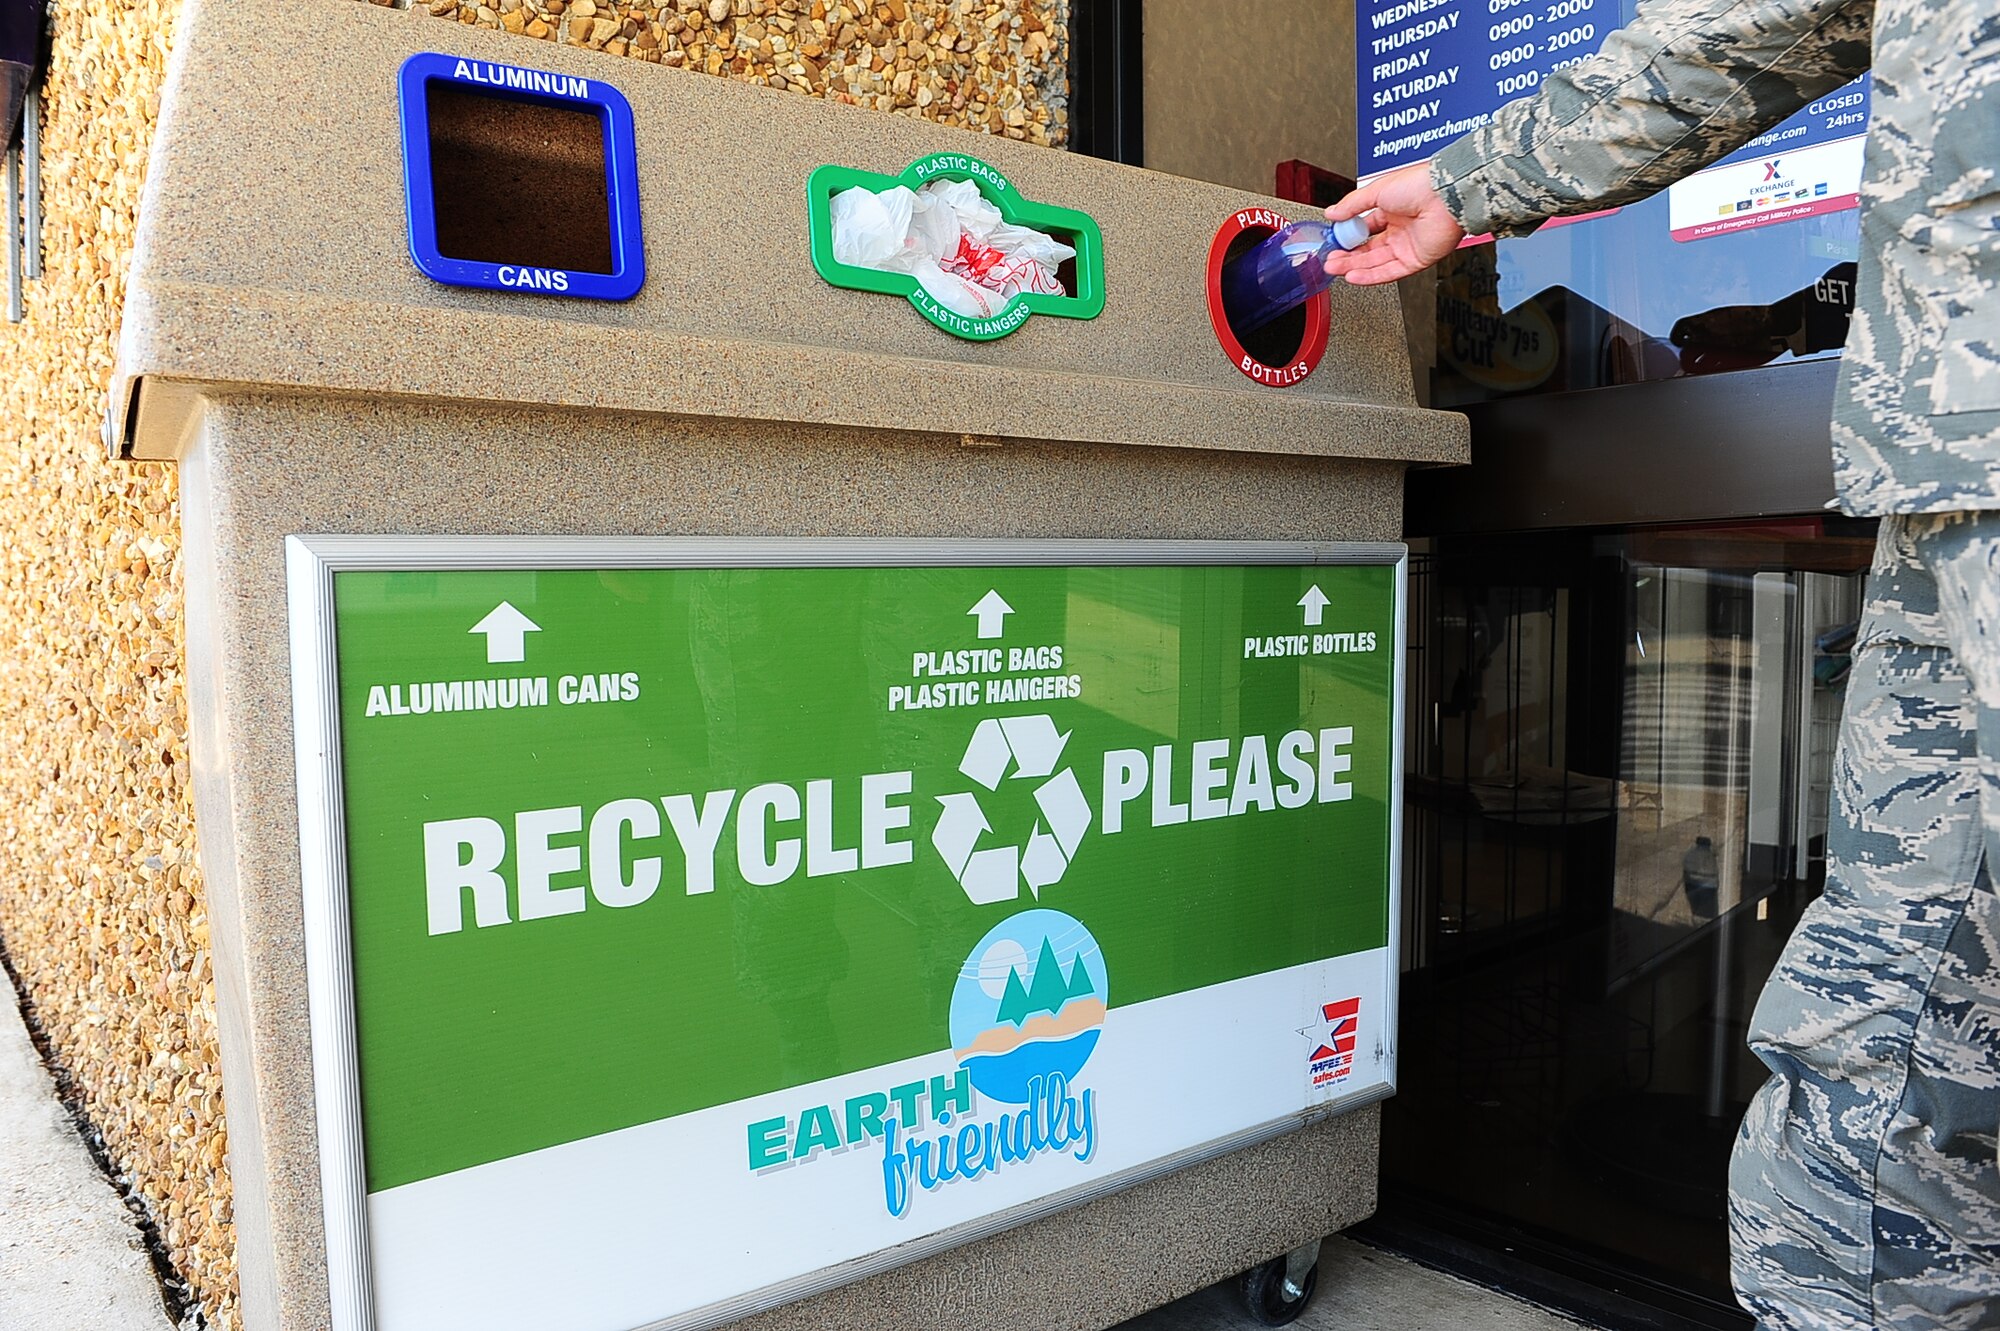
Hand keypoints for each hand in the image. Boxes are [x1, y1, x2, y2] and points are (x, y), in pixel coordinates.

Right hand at [1322, 163, 1465, 285]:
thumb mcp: (1376, 190)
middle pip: (1368, 249)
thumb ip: (1352, 205)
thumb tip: (1332, 213)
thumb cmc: (1420, 184)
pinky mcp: (1416, 260)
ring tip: (1335, 268)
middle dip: (1347, 256)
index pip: (1364, 228)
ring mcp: (1408, 245)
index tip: (1333, 240)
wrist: (1445, 195)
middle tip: (1330, 259)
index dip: (1348, 236)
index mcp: (1392, 210)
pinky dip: (1371, 276)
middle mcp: (1400, 229)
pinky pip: (1390, 272)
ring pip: (1375, 262)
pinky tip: (1353, 276)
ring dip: (1354, 267)